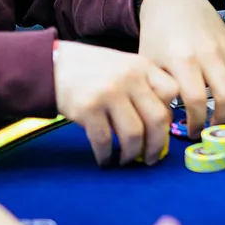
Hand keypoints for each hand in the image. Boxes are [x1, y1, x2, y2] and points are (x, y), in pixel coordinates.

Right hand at [53, 40, 177, 165]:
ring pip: (133, 134)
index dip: (170, 114)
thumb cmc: (93, 69)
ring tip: (127, 160)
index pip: (172, 92)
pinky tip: (105, 159)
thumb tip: (159, 125)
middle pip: (157, 119)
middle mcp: (129, 78)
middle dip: (157, 145)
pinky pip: (105, 141)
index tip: (161, 129)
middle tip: (152, 158)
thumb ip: (143, 86)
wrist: (53, 64)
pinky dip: (106, 156)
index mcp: (142, 66)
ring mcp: (109, 93)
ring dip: (132, 154)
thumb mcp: (124, 65)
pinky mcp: (88, 109)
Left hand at [138, 0, 224, 138]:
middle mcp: (208, 54)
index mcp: (182, 59)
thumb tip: (168, 121)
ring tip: (219, 115)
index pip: (196, 101)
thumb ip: (159, 91)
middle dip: (219, 120)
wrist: (173, 0)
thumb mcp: (149, 63)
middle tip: (209, 129)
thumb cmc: (157, 34)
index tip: (191, 133)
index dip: (196, 123)